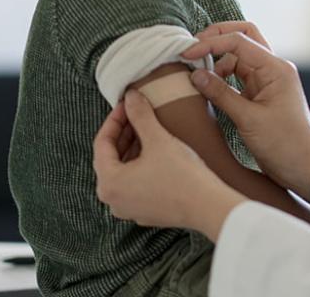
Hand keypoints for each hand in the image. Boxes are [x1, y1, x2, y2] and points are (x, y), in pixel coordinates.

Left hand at [93, 90, 245, 240]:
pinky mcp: (146, 212)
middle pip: (111, 158)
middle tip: (137, 113)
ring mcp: (129, 209)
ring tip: (148, 129)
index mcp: (109, 183)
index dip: (114, 119)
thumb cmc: (182, 176)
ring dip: (133, 148)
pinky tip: (158, 152)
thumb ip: (140, 115)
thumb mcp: (158, 139)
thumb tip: (130, 97)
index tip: (126, 104)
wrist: (208, 206)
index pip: (102, 143)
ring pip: (124, 171)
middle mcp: (113, 200)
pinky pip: (135, 183)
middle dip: (124, 133)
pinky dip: (142, 165)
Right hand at [182, 23, 309, 201]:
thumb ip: (221, 94)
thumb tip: (195, 75)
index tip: (187, 53)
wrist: (304, 167)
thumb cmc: (283, 144)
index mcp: (275, 68)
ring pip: (239, 56)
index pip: (239, 41)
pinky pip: (239, 75)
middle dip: (217, 37)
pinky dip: (223, 76)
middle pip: (243, 37)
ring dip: (218, 60)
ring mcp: (268, 80)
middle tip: (192, 48)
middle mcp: (274, 68)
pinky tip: (209, 86)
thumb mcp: (248, 119)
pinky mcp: (262, 93)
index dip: (210, 43)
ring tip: (196, 73)